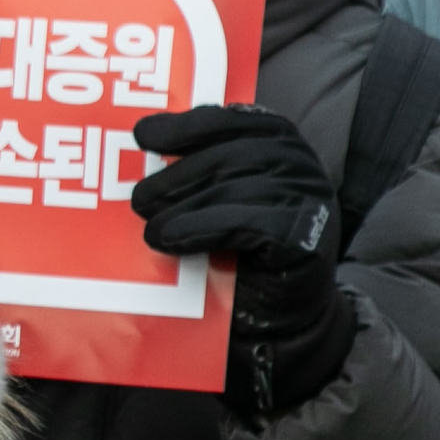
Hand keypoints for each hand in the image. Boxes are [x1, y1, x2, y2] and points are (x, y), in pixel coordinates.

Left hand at [132, 105, 349, 410]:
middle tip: (137, 200)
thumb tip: (130, 152)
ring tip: (149, 229)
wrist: (275, 320)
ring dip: (182, 207)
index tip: (142, 136)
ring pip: (235, 189)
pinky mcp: (306, 240)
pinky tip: (170, 240)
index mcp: (275, 144)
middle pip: (229, 155)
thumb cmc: (232, 254)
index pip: (233, 120)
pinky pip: (248, 224)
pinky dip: (203, 228)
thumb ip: (188, 173)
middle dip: (176, 175)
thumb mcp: (209, 203)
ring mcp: (309, 201)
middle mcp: (298, 166)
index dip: (188, 125)